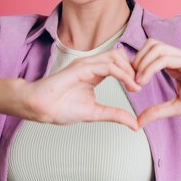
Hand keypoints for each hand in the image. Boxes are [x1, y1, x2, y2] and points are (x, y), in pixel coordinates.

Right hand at [21, 48, 141, 130]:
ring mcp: (85, 65)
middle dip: (133, 68)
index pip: (118, 63)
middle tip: (140, 85)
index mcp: (93, 72)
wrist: (40, 108)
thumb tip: (134, 124)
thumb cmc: (61, 108)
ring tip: (136, 86)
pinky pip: (106, 66)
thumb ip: (115, 115)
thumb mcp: (96, 113)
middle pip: (119, 56)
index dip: (131, 71)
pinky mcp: (80, 69)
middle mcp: (90, 65)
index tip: (139, 86)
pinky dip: (121, 74)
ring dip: (129, 70)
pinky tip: (128, 84)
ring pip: (115, 57)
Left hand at [132, 38, 180, 127]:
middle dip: (136, 60)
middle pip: (150, 44)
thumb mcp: (179, 107)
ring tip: (137, 82)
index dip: (136, 64)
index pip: (149, 52)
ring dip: (141, 63)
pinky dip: (150, 67)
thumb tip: (138, 121)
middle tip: (131, 81)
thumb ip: (159, 111)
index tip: (129, 83)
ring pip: (156, 48)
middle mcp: (179, 56)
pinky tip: (144, 81)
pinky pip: (167, 58)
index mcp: (175, 64)